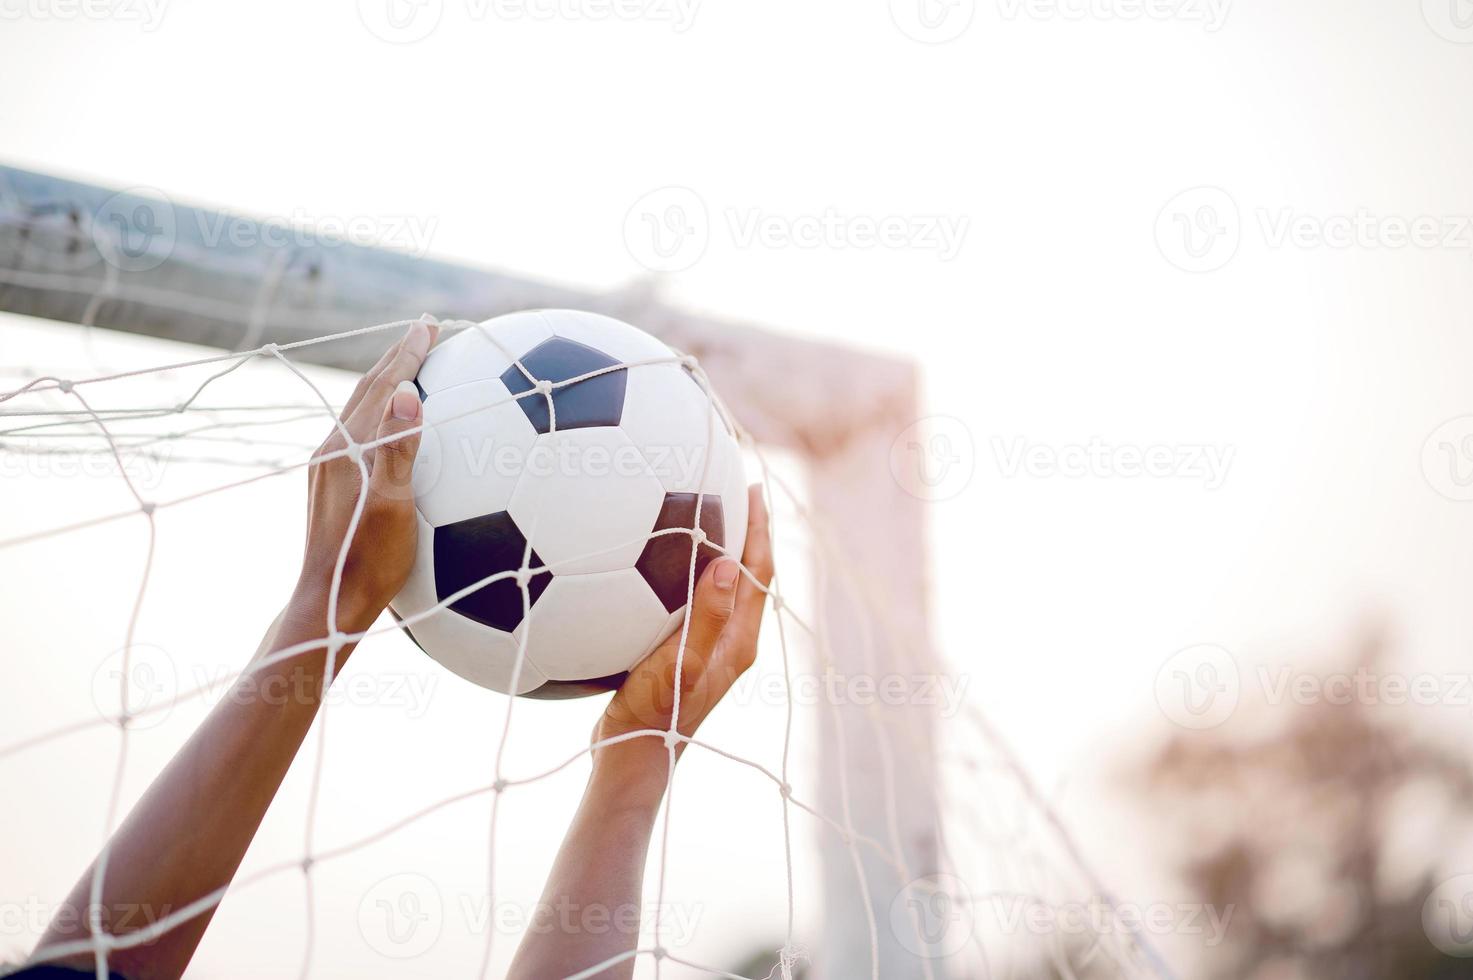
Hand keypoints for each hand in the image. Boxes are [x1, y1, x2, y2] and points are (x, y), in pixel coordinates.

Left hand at [293, 318, 437, 633]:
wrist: (330, 603)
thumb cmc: (369, 562)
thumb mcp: (395, 506)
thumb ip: (399, 448)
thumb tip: (407, 393)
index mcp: (346, 447)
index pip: (382, 385)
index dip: (408, 352)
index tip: (431, 324)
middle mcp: (332, 450)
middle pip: (368, 389)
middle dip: (398, 356)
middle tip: (425, 330)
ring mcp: (330, 469)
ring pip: (362, 410)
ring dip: (389, 382)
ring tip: (412, 366)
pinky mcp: (333, 487)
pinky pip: (362, 433)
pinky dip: (383, 412)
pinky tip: (397, 426)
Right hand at [591, 485, 774, 797]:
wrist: (632, 756)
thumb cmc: (656, 714)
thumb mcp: (682, 664)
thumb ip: (705, 618)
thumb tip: (725, 563)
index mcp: (740, 639)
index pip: (759, 572)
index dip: (760, 529)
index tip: (753, 488)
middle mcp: (731, 640)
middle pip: (747, 573)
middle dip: (746, 531)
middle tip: (733, 488)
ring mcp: (708, 647)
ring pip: (721, 586)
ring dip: (719, 548)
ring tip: (701, 512)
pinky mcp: (683, 652)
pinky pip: (693, 600)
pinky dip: (686, 572)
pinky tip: (651, 562)